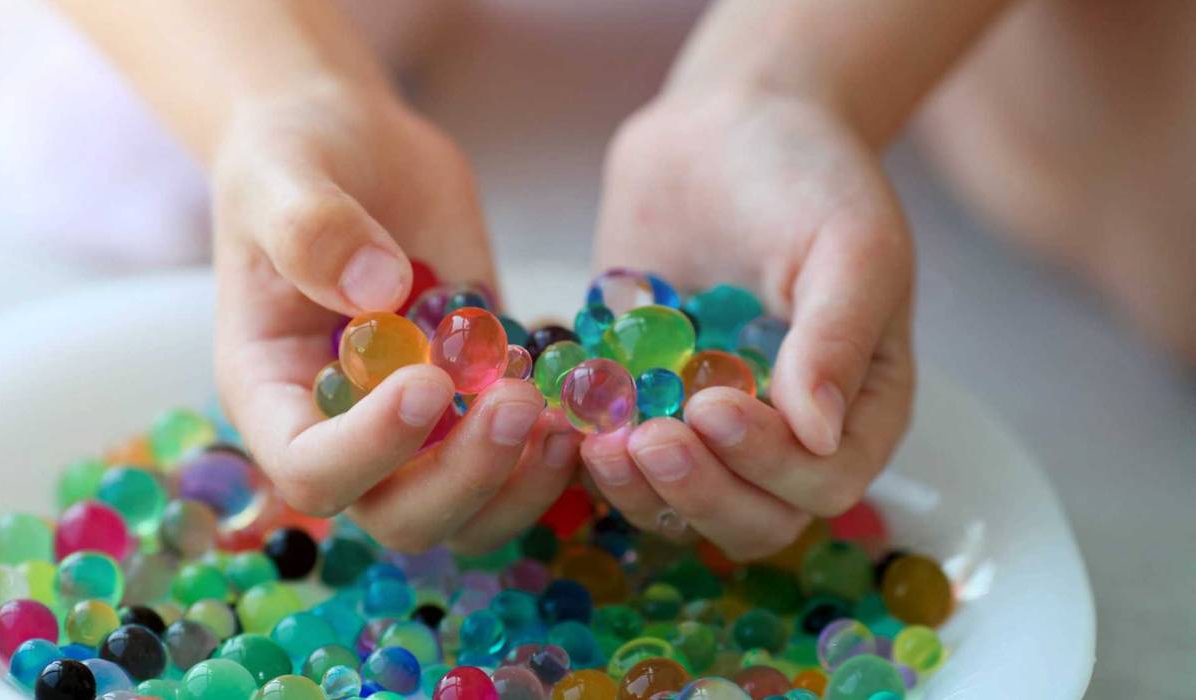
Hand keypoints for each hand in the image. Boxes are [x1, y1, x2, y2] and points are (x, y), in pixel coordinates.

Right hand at [211, 81, 580, 553]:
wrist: (356, 145)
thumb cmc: (296, 156)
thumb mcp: (285, 172)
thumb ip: (314, 230)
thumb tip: (378, 294)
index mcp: (274, 394)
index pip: (311, 470)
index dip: (371, 449)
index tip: (428, 381)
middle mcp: (345, 429)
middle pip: (401, 516)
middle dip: (465, 476)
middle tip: (517, 402)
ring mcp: (419, 425)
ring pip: (470, 513)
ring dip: (521, 484)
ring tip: (561, 415)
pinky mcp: (478, 397)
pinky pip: (519, 464)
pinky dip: (556, 452)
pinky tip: (585, 398)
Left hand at [584, 89, 914, 559]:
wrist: (726, 122)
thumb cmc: (807, 175)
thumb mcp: (849, 243)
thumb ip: (838, 338)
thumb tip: (818, 437)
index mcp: (856, 407)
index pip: (824, 481)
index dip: (769, 465)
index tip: (714, 407)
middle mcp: (784, 432)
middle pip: (752, 517)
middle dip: (699, 492)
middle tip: (647, 442)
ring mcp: (707, 423)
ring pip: (679, 503)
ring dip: (638, 489)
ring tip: (598, 442)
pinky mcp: (643, 399)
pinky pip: (618, 456)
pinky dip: (589, 453)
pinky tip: (559, 418)